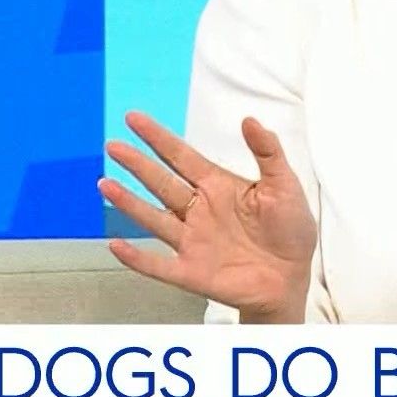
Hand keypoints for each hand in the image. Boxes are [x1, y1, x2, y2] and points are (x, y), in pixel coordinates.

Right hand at [98, 111, 317, 322]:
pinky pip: (158, 265)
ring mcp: (192, 241)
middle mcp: (199, 211)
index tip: (133, 118)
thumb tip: (250, 120)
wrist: (292, 278)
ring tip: (105, 184)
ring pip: (154, 219)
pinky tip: (116, 246)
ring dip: (129, 203)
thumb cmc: (290, 230)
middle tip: (113, 145)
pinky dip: (137, 258)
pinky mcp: (191, 271)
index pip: (181, 157)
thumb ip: (267, 153)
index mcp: (217, 187)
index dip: (158, 138)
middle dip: (138, 164)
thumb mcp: (285, 185)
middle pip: (162, 183)